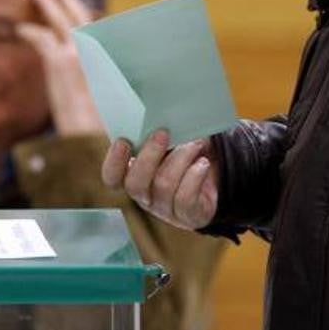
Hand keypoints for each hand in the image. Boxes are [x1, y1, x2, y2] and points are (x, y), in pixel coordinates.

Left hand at [16, 0, 103, 134]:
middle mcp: (97, 50)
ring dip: (48, 3)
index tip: (83, 9)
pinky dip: (30, 31)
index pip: (99, 28)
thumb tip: (108, 78)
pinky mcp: (60, 62)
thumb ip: (111, 80)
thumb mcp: (115, 99)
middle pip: (81, 15)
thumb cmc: (103, 126)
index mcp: (111, 57)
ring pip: (61, 20)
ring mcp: (79, 54)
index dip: (88, 17)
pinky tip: (20, 28)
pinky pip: (42, 38)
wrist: (90, 137)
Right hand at [102, 129, 218, 229]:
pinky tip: (202, 163)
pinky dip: (194, 176)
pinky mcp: (188, 214)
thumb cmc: (186, 153)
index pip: (112, 178)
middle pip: (135, 184)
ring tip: (195, 143)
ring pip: (163, 186)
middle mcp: (145, 197)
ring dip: (180, 159)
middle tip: (163, 132)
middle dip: (149, 156)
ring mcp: (165, 209)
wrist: (216, 174)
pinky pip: (185, 198)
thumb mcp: (170, 141)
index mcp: (132, 177)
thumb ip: (156, 132)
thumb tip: (156, 115)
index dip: (114, 162)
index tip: (123, 141)